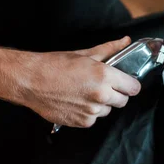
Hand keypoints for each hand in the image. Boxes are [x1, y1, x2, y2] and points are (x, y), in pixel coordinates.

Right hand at [12, 37, 140, 127]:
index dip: (130, 85)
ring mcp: (91, 111)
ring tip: (84, 92)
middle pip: (123, 101)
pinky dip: (88, 112)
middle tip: (102, 86)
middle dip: (116, 94)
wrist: (30, 81)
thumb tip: (125, 41)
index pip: (133, 88)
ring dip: (101, 104)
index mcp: (104, 76)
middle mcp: (101, 95)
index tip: (125, 83)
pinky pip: (93, 118)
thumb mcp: (85, 54)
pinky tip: (76, 101)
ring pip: (107, 110)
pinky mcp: (82, 122)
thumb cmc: (54, 65)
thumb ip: (109, 49)